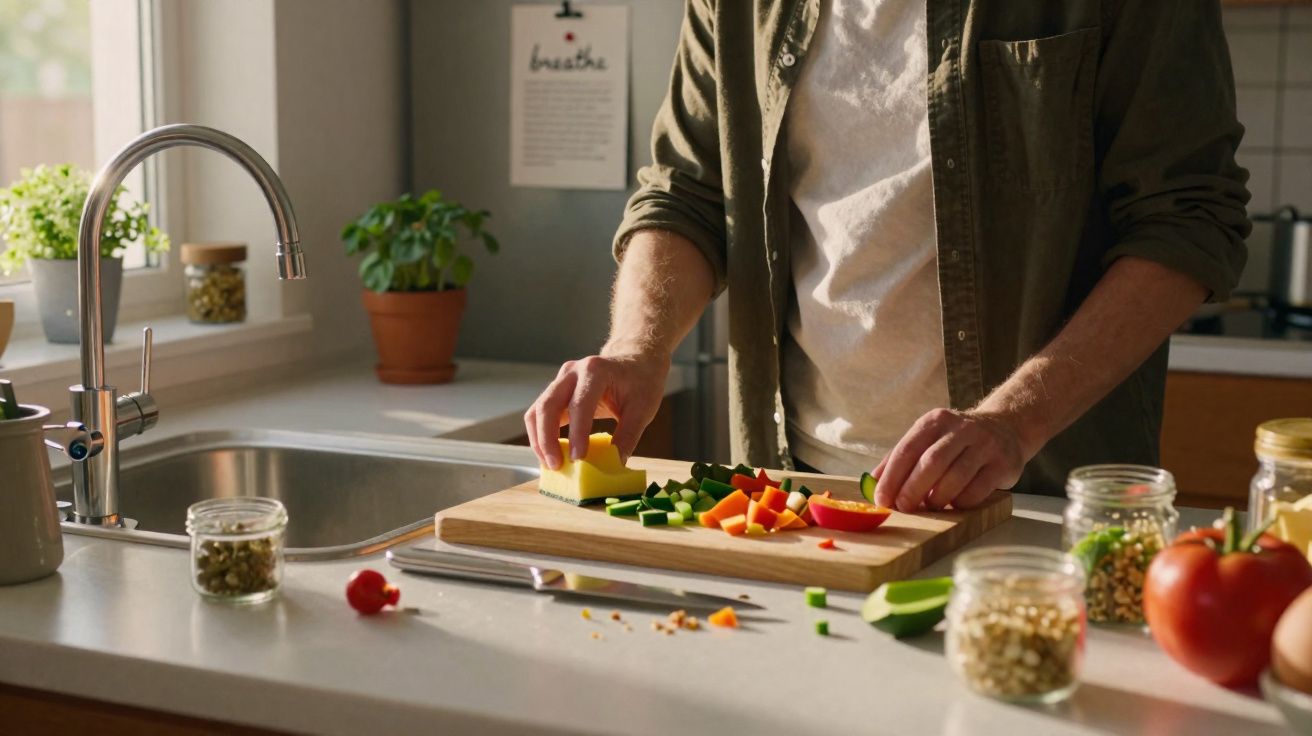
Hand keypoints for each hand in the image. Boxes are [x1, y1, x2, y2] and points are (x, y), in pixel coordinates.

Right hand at [523, 349, 669, 469]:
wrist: (636, 361)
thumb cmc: (641, 383)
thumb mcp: (642, 410)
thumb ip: (627, 437)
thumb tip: (613, 466)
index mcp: (596, 370)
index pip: (579, 404)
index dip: (576, 434)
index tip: (577, 459)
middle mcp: (572, 372)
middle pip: (548, 405)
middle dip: (547, 439)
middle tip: (557, 466)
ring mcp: (561, 380)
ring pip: (538, 410)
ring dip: (540, 440)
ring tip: (551, 464)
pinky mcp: (556, 391)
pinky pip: (540, 414)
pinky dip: (541, 435)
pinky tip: (551, 454)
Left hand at [872, 408, 1030, 511]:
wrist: (1005, 428)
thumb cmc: (956, 441)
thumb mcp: (927, 439)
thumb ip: (900, 458)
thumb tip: (872, 484)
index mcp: (934, 421)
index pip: (907, 449)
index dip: (892, 477)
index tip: (882, 499)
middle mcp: (960, 429)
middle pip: (931, 463)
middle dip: (912, 490)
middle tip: (904, 508)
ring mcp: (984, 445)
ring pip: (955, 477)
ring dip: (938, 498)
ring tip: (930, 507)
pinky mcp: (1003, 463)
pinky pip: (978, 489)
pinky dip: (961, 502)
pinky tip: (955, 504)